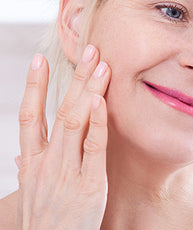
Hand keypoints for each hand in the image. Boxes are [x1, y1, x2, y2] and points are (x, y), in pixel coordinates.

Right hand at [16, 45, 110, 229]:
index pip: (29, 116)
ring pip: (76, 122)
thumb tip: (20, 154)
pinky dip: (96, 123)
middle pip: (60, 110)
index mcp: (31, 162)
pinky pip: (93, 149)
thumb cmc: (45, 220)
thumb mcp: (30, 192)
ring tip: (102, 65)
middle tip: (90, 50)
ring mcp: (67, 172)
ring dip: (89, 91)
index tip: (41, 60)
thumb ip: (28, 168)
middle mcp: (46, 162)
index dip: (35, 87)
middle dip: (75, 78)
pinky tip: (100, 101)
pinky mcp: (89, 185)